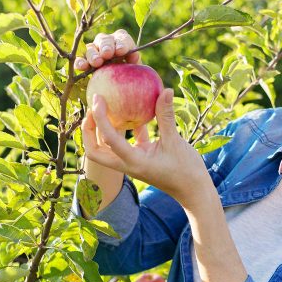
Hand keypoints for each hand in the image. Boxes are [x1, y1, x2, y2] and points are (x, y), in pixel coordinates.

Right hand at [73, 29, 140, 71]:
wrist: (122, 87)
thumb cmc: (132, 77)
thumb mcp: (137, 70)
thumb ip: (136, 61)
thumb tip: (134, 56)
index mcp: (123, 41)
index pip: (122, 38)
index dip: (122, 43)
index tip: (121, 51)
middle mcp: (108, 43)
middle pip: (105, 40)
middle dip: (106, 46)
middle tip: (107, 54)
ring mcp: (95, 51)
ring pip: (91, 48)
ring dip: (93, 54)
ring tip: (96, 62)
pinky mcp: (85, 62)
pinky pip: (80, 60)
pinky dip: (80, 62)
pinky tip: (81, 67)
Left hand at [81, 87, 212, 208]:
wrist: (193, 192)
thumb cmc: (186, 171)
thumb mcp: (176, 142)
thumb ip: (166, 116)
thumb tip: (166, 90)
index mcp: (134, 162)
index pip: (109, 139)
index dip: (100, 118)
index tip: (98, 99)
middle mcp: (127, 164)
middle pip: (94, 151)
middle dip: (87, 130)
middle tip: (92, 108)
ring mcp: (132, 162)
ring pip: (107, 147)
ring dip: (101, 129)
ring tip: (105, 106)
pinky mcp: (141, 158)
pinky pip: (126, 143)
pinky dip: (124, 128)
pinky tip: (130, 111)